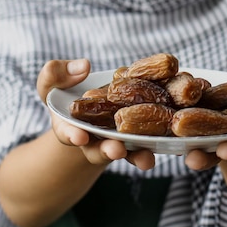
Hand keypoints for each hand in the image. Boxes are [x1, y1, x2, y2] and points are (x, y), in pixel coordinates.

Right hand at [36, 59, 155, 169]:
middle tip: (116, 150)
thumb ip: (56, 74)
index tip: (79, 136)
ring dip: (136, 156)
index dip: (73, 135)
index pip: (68, 132)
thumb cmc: (66, 89)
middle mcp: (94, 140)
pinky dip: (157, 144)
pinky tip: (172, 146)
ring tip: (147, 160)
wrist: (90, 100)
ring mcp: (117, 140)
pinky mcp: (137, 135)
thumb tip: (83, 66)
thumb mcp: (54, 80)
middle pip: (99, 149)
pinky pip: (147, 142)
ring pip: (126, 152)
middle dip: (108, 150)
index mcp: (70, 127)